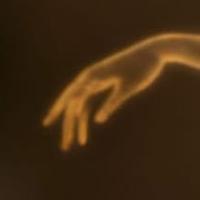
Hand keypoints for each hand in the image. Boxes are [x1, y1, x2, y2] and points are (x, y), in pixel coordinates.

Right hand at [43, 40, 166, 150]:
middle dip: (66, 125)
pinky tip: (84, 138)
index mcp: (93, 76)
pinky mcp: (101, 86)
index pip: (70, 96)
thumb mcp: (128, 88)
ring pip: (78, 107)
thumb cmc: (141, 68)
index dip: (58, 110)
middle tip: (64, 146)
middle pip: (72, 104)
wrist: (152, 54)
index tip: (48, 123)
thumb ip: (112, 103)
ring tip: (72, 145)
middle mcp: (89, 79)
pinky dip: (84, 120)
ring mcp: (94, 83)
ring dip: (75, 126)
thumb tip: (97, 120)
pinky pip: (87, 105)